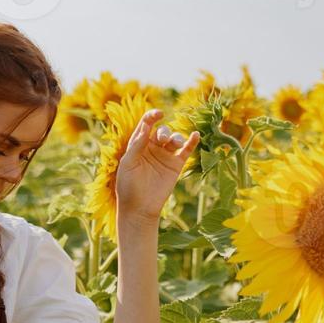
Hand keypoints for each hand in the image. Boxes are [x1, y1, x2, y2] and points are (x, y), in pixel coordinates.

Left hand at [114, 109, 199, 226]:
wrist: (139, 208)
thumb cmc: (128, 186)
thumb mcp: (127, 164)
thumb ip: (136, 146)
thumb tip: (146, 128)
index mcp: (138, 145)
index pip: (146, 125)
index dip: (152, 116)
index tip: (158, 114)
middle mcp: (152, 148)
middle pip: (162, 131)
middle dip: (164, 132)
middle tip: (163, 139)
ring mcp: (165, 156)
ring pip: (174, 139)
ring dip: (176, 137)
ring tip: (175, 143)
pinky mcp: (176, 166)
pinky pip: (186, 151)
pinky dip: (191, 142)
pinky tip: (195, 135)